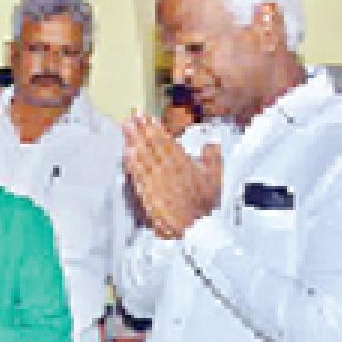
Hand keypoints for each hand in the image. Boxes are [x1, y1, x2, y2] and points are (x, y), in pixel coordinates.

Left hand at [122, 113, 221, 239]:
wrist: (194, 226)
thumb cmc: (203, 204)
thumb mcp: (215, 178)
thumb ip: (213, 158)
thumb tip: (210, 144)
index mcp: (183, 163)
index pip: (167, 141)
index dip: (156, 127)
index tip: (147, 116)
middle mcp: (168, 169)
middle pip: (152, 145)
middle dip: (141, 129)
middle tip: (131, 115)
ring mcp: (157, 180)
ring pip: (143, 156)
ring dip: (134, 140)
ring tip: (126, 127)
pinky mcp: (148, 192)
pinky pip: (139, 174)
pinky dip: (132, 162)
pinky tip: (126, 152)